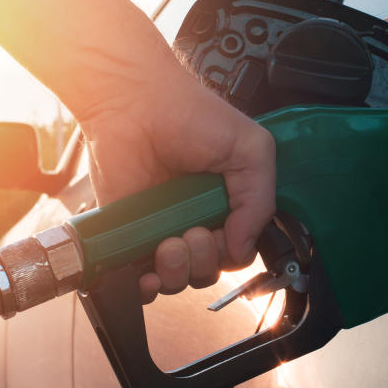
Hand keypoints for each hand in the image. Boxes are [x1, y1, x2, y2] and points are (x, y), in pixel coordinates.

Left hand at [78, 52, 275, 302]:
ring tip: (168, 243)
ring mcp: (160, 228)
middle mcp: (196, 218)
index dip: (232, 252)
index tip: (223, 232)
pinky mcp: (128, 231)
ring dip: (177, 272)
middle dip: (204, 261)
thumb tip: (244, 246)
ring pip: (177, 279)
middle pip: (208, 271)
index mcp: (228, 202)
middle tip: (193, 232)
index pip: (237, 251)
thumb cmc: (190, 113)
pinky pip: (137, 278)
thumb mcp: (250, 149)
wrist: (134, 100)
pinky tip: (147, 273)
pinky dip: (145, 286)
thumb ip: (259, 200)